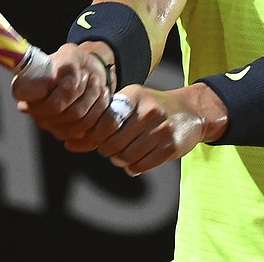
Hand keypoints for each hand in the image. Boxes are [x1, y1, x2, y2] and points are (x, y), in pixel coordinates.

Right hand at [12, 43, 113, 145]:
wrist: (89, 76)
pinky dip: (101, 110)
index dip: (41, 86)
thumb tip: (68, 85)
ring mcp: (51, 125)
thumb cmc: (73, 64)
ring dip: (93, 97)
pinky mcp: (70, 135)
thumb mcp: (70, 55)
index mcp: (24, 87)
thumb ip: (67, 66)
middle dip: (79, 89)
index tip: (58, 75)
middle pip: (57, 107)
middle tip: (87, 76)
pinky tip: (102, 97)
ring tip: (95, 84)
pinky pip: (90, 130)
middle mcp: (34, 110)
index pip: (23, 92)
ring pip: (77, 119)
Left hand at [93, 82, 227, 175]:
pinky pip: (140, 166)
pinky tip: (135, 160)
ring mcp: (161, 130)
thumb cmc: (154, 108)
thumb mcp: (132, 102)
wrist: (191, 112)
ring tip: (123, 154)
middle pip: (113, 143)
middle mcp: (149, 111)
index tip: (97, 138)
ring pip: (125, 157)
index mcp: (135, 96)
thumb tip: (73, 142)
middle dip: (107, 150)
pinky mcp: (170, 147)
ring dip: (119, 160)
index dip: (96, 135)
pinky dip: (133, 167)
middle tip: (110, 148)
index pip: (106, 121)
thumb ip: (106, 117)